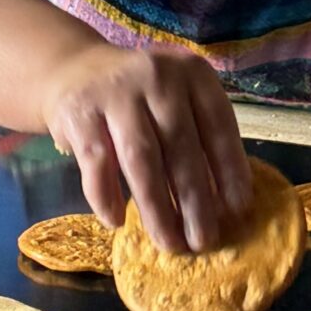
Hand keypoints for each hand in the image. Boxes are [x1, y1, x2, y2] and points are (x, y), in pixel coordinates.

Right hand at [41, 45, 252, 253]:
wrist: (73, 68)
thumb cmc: (139, 96)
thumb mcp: (177, 97)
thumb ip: (198, 135)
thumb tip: (221, 203)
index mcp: (192, 73)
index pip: (218, 126)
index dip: (230, 170)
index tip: (237, 211)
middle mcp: (156, 77)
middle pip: (181, 147)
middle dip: (195, 201)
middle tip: (204, 241)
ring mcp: (114, 93)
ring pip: (141, 159)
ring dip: (157, 207)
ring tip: (169, 242)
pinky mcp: (78, 112)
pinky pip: (96, 162)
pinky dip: (106, 195)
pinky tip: (116, 222)